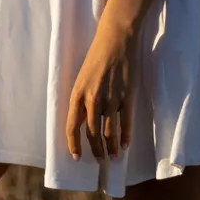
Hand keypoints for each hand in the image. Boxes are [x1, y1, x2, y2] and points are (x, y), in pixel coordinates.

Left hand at [65, 21, 137, 161]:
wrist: (115, 40)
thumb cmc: (96, 57)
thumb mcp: (81, 78)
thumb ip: (81, 99)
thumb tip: (82, 121)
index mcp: (77, 94)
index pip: (72, 126)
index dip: (74, 144)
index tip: (76, 157)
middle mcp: (92, 99)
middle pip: (92, 133)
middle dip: (95, 149)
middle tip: (99, 160)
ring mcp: (111, 99)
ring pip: (109, 131)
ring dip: (111, 148)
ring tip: (112, 158)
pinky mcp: (127, 96)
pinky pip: (125, 122)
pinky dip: (125, 136)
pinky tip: (125, 145)